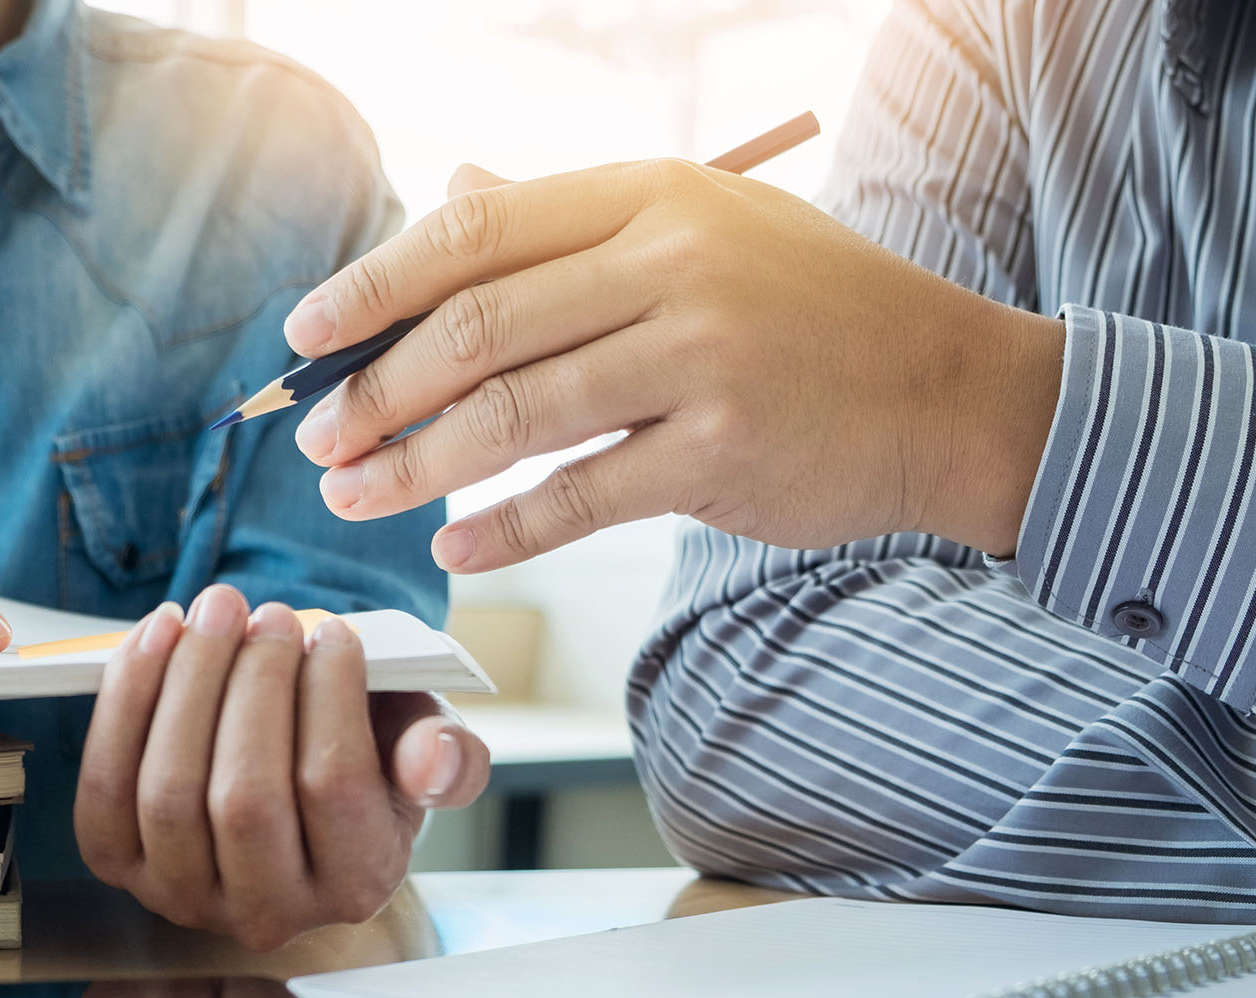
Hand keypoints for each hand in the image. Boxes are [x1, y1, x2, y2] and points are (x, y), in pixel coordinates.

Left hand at [72, 584, 489, 950]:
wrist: (290, 792)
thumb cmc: (366, 760)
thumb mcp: (422, 753)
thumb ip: (448, 755)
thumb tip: (433, 759)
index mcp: (356, 885)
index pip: (334, 789)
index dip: (329, 698)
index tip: (334, 631)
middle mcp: (269, 914)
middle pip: (244, 797)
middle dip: (253, 684)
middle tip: (270, 612)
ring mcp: (185, 897)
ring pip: (168, 793)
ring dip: (187, 683)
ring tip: (217, 610)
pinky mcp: (120, 867)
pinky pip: (106, 787)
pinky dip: (126, 702)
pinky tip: (159, 637)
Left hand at [284, 160, 1065, 566]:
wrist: (952, 390)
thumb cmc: (810, 310)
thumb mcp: (701, 228)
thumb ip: (573, 220)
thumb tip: (451, 192)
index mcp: (650, 195)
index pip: (475, 231)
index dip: (373, 285)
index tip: (303, 337)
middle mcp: (671, 263)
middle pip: (477, 327)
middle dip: (375, 390)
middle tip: (316, 441)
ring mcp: (702, 356)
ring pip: (513, 415)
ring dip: (414, 466)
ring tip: (354, 499)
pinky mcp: (725, 450)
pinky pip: (580, 497)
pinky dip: (503, 529)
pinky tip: (453, 547)